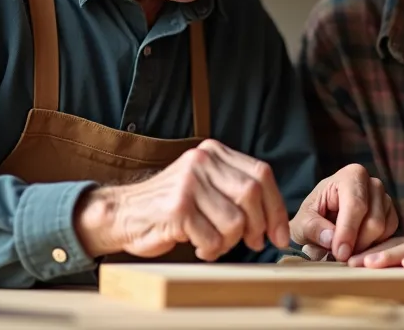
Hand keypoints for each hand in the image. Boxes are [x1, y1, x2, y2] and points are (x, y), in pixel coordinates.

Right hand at [73, 139, 290, 260]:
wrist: (123, 214)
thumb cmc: (170, 207)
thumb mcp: (206, 186)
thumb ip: (237, 193)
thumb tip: (276, 224)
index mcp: (213, 152)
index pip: (261, 174)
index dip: (276, 208)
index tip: (279, 234)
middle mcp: (202, 162)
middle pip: (252, 195)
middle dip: (259, 226)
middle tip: (254, 243)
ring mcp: (189, 183)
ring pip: (235, 222)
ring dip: (230, 242)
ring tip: (214, 243)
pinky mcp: (178, 208)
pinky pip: (213, 239)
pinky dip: (211, 251)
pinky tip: (198, 247)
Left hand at [289, 163, 397, 261]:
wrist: (323, 217)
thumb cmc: (313, 216)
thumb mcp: (303, 223)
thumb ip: (314, 228)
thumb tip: (330, 239)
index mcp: (351, 176)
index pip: (356, 205)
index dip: (348, 232)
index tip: (339, 253)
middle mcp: (373, 184)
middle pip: (374, 221)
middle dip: (356, 244)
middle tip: (339, 256)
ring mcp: (385, 198)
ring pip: (382, 230)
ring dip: (363, 247)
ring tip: (344, 250)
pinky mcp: (392, 215)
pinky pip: (389, 236)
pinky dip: (373, 245)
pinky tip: (356, 246)